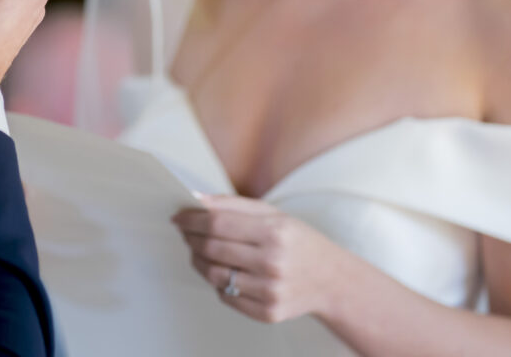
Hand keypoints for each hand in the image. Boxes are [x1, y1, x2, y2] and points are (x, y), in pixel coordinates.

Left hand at [172, 195, 343, 323]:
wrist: (332, 280)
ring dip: (198, 261)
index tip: (178, 216)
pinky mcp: (268, 313)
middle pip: (212, 249)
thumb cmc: (298, 242)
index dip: (191, 219)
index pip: (217, 223)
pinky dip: (217, 282)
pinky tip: (223, 270)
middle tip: (185, 232)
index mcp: (275, 232)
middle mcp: (273, 263)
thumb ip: (232, 204)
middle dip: (190, 238)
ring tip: (199, 251)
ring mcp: (270, 291)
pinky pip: (226, 296)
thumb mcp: (273, 213)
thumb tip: (195, 198)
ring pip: (214, 275)